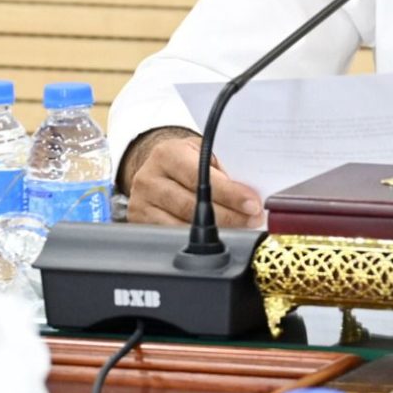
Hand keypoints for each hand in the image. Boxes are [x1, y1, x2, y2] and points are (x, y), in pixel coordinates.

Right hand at [122, 128, 262, 227]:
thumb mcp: (202, 153)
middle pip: (192, 206)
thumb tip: (250, 195)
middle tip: (254, 219)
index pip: (201, 177)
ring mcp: (141, 203)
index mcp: (167, 154)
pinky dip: (197, 240)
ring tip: (241, 227)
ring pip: (183, 226)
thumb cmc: (185, 158)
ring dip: (217, 231)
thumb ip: (222, 169)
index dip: (230, 194)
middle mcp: (149, 178)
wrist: (156, 166)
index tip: (252, 204)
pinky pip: (171, 236)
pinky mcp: (139, 222)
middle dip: (229, 216)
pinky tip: (216, 236)